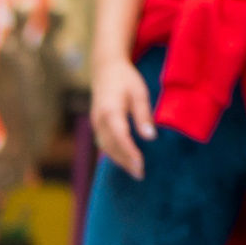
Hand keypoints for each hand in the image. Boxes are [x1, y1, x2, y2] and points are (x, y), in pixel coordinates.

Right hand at [89, 54, 155, 177]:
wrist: (105, 69)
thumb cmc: (125, 79)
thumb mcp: (139, 93)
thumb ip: (143, 116)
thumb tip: (150, 137)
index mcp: (111, 111)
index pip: (120, 137)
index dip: (130, 153)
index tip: (141, 165)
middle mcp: (99, 120)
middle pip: (111, 147)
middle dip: (126, 162)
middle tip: (141, 174)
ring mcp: (95, 123)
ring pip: (106, 147)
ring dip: (119, 161)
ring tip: (134, 171)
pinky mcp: (96, 125)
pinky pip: (104, 143)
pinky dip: (114, 153)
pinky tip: (125, 159)